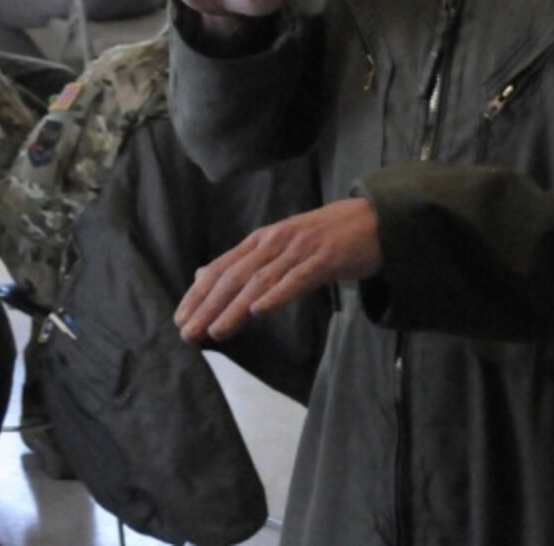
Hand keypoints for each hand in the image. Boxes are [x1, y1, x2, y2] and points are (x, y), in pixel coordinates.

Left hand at [175, 198, 378, 342]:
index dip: (198, 293)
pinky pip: (296, 279)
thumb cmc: (324, 238)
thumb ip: (245, 262)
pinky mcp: (325, 258)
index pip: (221, 267)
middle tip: (188, 333)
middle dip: (208, 305)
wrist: (373, 220)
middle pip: (234, 276)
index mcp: (261, 240)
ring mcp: (299, 249)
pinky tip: (258, 312)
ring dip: (234, 308)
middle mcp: (274, 241)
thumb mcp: (280, 246)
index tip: (180, 318)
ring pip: (260, 281)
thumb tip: (201, 274)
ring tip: (215, 331)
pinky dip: (276, 295)